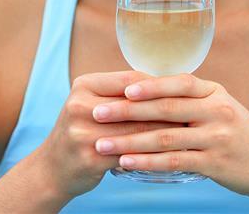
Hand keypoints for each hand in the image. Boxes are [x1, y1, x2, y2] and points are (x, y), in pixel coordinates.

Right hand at [34, 71, 189, 200]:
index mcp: (84, 85)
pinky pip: (133, 153)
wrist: (52, 169)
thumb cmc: (83, 131)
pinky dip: (154, 154)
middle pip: (137, 105)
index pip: (131, 79)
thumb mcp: (92, 103)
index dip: (159, 85)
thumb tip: (165, 83)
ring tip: (191, 132)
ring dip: (167, 132)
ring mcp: (84, 132)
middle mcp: (81, 105)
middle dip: (169, 109)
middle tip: (196, 112)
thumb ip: (120, 92)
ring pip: (138, 130)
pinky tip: (173, 155)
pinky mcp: (91, 157)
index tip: (185, 90)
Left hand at [90, 73, 248, 202]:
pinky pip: (174, 162)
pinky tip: (126, 163)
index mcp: (215, 92)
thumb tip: (147, 88)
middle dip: (127, 111)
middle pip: (166, 108)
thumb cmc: (237, 134)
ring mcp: (217, 137)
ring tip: (101, 144)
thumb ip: (190, 98)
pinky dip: (147, 162)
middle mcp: (217, 110)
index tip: (120, 88)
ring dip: (129, 141)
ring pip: (165, 138)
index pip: (179, 82)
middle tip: (97, 113)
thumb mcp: (220, 107)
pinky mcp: (215, 163)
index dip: (149, 85)